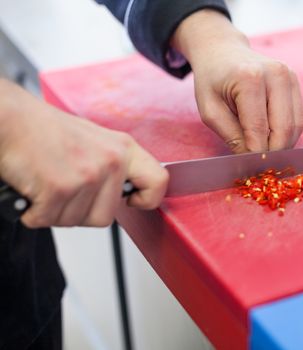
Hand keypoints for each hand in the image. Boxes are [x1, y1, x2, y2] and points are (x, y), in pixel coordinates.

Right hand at [0, 79, 167, 227]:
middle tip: (64, 188)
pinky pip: (48, 220)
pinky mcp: (60, 188)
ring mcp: (87, 175)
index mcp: (124, 149)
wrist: (11, 119)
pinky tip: (33, 190)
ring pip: (77, 221)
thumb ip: (116, 166)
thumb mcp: (96, 140)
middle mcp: (111, 162)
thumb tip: (129, 193)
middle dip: (81, 211)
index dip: (148, 199)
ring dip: (56, 211)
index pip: (158, 181)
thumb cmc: (47, 130)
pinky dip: (34, 213)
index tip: (133, 201)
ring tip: (47, 183)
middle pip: (106, 217)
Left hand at [172, 10, 302, 152]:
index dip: (255, 155)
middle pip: (284, 130)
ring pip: (296, 127)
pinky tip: (271, 137)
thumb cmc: (212, 81)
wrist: (223, 52)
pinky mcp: (295, 82)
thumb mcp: (210, 111)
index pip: (259, 130)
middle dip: (272, 153)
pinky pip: (299, 119)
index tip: (248, 168)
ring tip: (263, 151)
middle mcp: (276, 75)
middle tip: (258, 166)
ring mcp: (289, 77)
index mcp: (250, 79)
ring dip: (282, 146)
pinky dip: (287, 134)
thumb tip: (251, 160)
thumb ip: (231, 136)